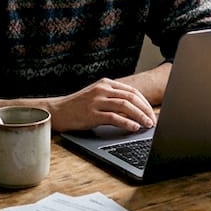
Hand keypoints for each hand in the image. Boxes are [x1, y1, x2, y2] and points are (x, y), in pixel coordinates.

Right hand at [37, 78, 156, 132]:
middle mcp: (102, 90)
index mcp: (106, 83)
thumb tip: (136, 109)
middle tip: (153, 120)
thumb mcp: (97, 96)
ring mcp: (96, 101)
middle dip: (145, 110)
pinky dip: (127, 122)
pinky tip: (134, 127)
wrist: (58, 111)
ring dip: (140, 116)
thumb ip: (113, 98)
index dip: (145, 103)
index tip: (152, 113)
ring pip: (125, 106)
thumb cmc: (78, 106)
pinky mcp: (92, 113)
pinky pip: (114, 117)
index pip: (132, 91)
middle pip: (131, 98)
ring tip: (147, 124)